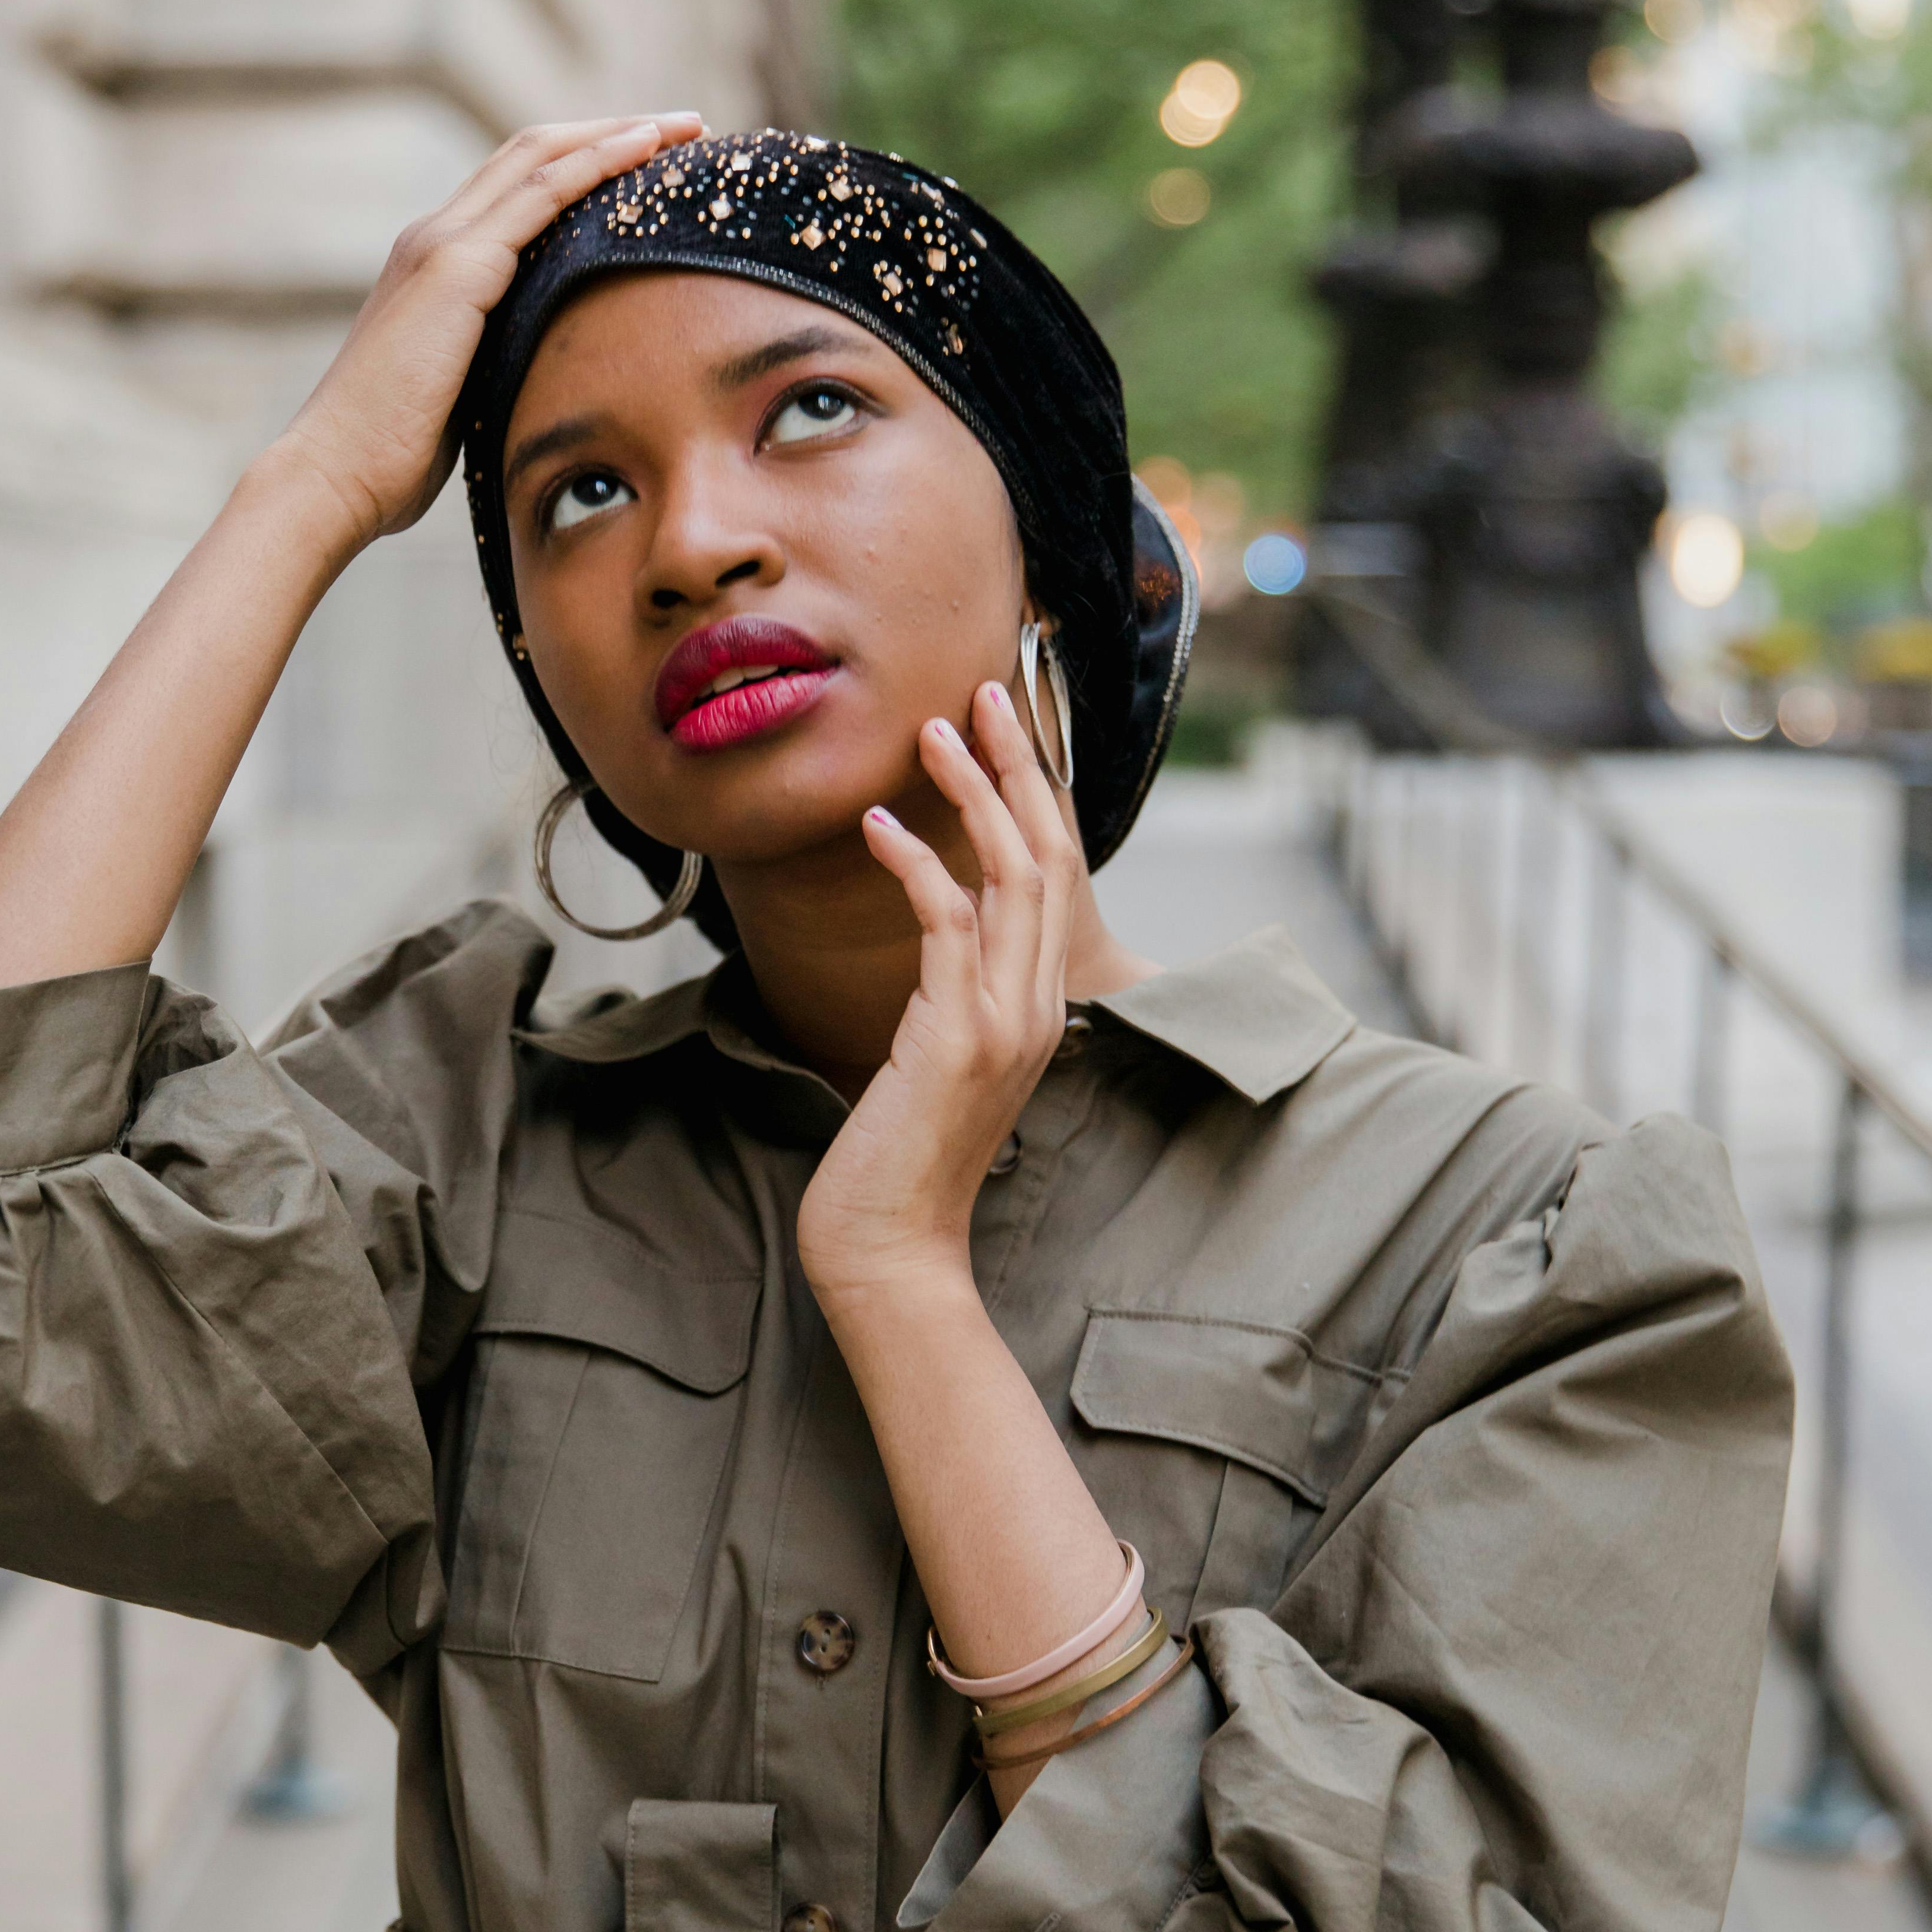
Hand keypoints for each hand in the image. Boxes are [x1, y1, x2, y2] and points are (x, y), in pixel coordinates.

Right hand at [261, 114, 703, 550]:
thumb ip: (501, 364)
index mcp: (437, 265)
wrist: (336, 474)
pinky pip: (541, 194)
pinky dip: (597, 163)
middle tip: (686, 128)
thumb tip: (550, 382)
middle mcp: (436, 237)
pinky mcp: (456, 268)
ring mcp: (442, 245)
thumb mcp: (465, 395)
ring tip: (685, 127)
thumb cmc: (395, 458)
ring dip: (618, 133)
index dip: (586, 164)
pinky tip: (646, 150)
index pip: (519, 188)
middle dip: (614, 131)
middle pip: (535, 152)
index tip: (653, 165)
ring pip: (542, 156)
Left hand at [797, 681, 1081, 1309]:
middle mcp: (1040, 1004)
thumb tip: (943, 930)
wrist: (894, 1241)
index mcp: (1042, 1004)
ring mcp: (1008, 1021)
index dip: (1038, 793)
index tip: (1010, 724)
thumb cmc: (902, 1153)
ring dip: (971, 796)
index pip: (1056, 874)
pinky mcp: (959, 1036)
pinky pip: (945, 926)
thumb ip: (956, 992)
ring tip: (932, 733)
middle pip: (1048, 854)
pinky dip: (913, 868)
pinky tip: (875, 828)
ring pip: (1010, 876)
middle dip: (1020, 765)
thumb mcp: (940, 1056)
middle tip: (985, 690)